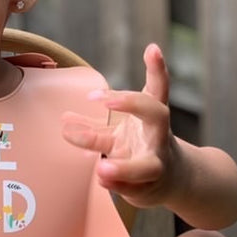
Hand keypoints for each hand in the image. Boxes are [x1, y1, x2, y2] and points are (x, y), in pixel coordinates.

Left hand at [61, 43, 178, 208]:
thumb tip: (64, 119)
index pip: (158, 88)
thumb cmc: (144, 147)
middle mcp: (158, 137)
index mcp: (153, 116)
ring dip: (124, 167)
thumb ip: (93, 126)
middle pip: (156, 115)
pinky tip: (101, 179)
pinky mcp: (148, 186)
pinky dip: (117, 184)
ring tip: (102, 169)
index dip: (157, 69)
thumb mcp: (123, 130)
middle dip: (131, 104)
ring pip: (146, 166)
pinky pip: (132, 188)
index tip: (151, 49)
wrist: (172, 180)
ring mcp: (155, 163)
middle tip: (101, 99)